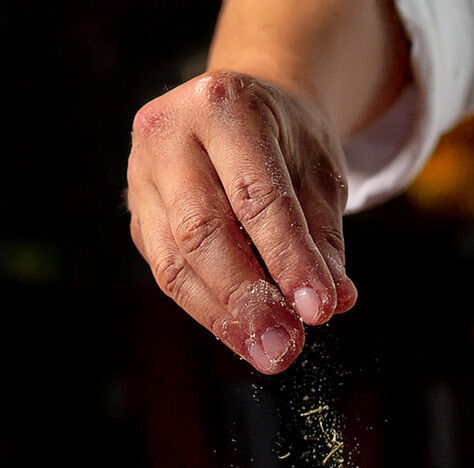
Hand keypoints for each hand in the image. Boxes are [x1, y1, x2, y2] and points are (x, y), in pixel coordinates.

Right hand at [127, 70, 356, 372]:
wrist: (242, 112)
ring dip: (225, 319)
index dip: (289, 260)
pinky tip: (244, 337)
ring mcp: (143, 177)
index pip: (258, 197)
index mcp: (223, 106)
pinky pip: (170, 275)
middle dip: (248, 299)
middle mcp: (169, 134)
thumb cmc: (286, 143)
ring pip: (175, 263)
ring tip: (269, 355)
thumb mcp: (320, 175)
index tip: (318, 311)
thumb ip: (324, 239)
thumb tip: (335, 301)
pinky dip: (210, 312)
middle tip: (285, 348)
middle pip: (202, 232)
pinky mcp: (139, 217)